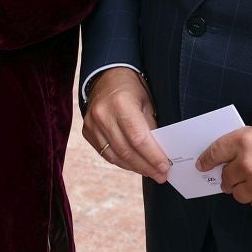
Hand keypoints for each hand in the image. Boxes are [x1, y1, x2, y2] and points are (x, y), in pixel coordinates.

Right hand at [83, 67, 168, 182]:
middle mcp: (103, 114)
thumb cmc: (132, 88)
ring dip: (134, 167)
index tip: (165, 168)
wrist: (106, 76)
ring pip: (115, 156)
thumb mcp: (147, 102)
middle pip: (126, 150)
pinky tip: (134, 165)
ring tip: (150, 172)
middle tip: (160, 176)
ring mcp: (91, 124)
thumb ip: (151, 127)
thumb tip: (161, 153)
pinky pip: (105, 153)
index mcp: (121, 103)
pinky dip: (121, 162)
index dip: (153, 156)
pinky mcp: (87, 131)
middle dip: (146, 166)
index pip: (139, 138)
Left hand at [197, 123, 251, 216]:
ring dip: (246, 190)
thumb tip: (227, 160)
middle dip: (232, 177)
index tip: (203, 165)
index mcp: (246, 142)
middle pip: (226, 179)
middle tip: (244, 174)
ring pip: (239, 195)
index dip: (207, 160)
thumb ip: (245, 146)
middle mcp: (248, 166)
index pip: (215, 152)